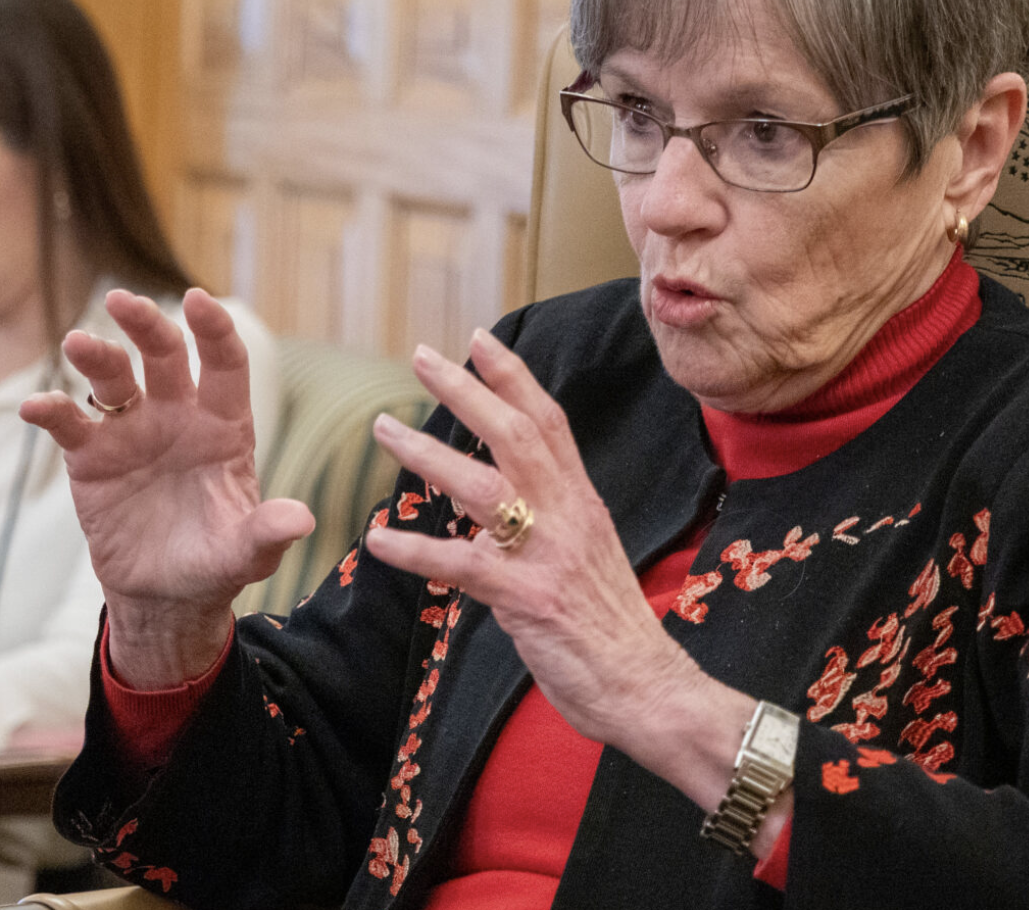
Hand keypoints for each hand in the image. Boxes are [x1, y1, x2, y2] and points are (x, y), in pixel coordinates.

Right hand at [20, 289, 312, 685]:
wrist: (165, 596)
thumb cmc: (215, 564)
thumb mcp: (246, 554)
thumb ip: (267, 533)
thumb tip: (301, 521)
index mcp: (224, 426)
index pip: (224, 364)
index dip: (214, 330)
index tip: (198, 300)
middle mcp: (178, 415)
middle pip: (163, 354)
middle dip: (146, 323)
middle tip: (121, 300)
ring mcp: (132, 431)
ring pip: (114, 378)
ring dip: (96, 356)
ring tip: (76, 342)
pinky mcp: (91, 457)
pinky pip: (69, 424)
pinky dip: (50, 410)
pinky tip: (34, 407)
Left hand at [365, 330, 757, 818]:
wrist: (650, 689)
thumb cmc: (613, 632)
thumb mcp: (585, 559)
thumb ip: (547, 528)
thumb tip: (493, 518)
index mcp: (583, 503)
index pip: (550, 421)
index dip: (514, 377)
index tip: (480, 339)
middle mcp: (569, 516)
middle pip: (516, 434)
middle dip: (467, 390)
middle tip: (422, 356)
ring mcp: (549, 556)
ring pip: (485, 487)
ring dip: (429, 454)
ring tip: (383, 429)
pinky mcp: (529, 600)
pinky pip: (463, 566)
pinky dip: (417, 550)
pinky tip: (378, 540)